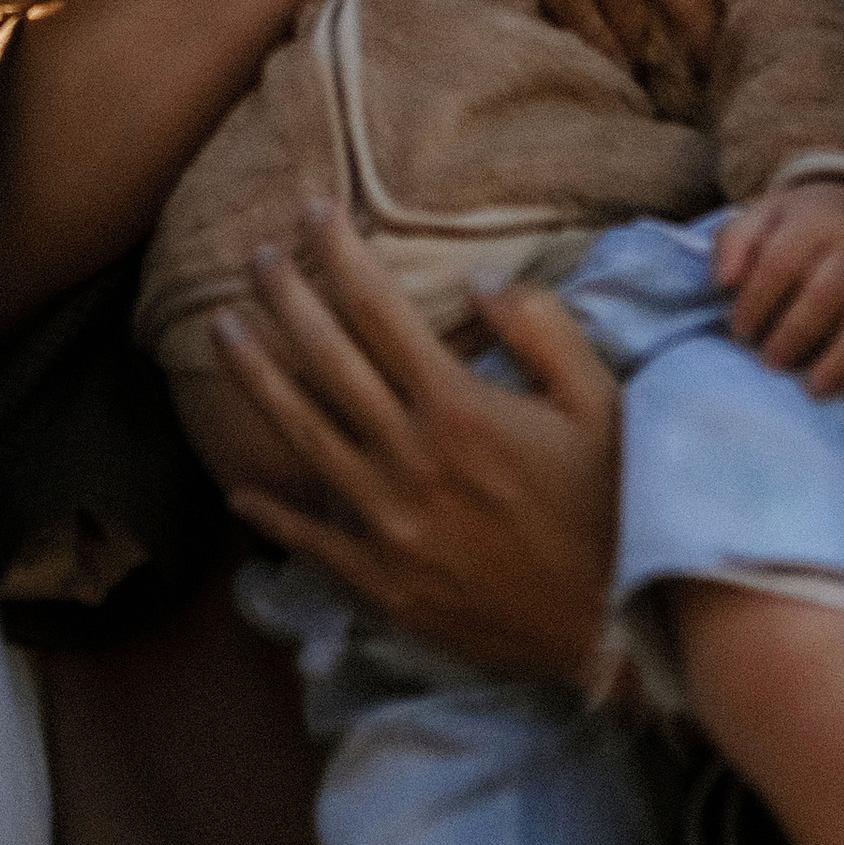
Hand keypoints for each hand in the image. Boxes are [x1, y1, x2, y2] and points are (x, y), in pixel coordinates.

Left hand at [210, 204, 618, 680]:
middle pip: (326, 359)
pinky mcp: (385, 584)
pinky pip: (313, 542)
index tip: (313, 211)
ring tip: (220, 331)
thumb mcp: (602, 404)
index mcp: (459, 406)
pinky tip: (238, 491)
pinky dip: (272, 516)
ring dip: (255, 378)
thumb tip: (479, 278)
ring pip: (302, 435)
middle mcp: (410, 458)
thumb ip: (541, 331)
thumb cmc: (623, 509)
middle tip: (255, 257)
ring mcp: (390, 524)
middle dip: (285, 297)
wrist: (622, 634)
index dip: (339, 252)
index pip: (377, 308)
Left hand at [716, 180, 843, 402]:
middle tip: (771, 362)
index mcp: (813, 225)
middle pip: (829, 294)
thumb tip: (725, 281)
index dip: (757, 301)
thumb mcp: (763, 216)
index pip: (781, 262)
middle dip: (796, 334)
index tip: (740, 330)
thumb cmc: (800, 227)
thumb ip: (735, 242)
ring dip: (843, 361)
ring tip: (814, 390)